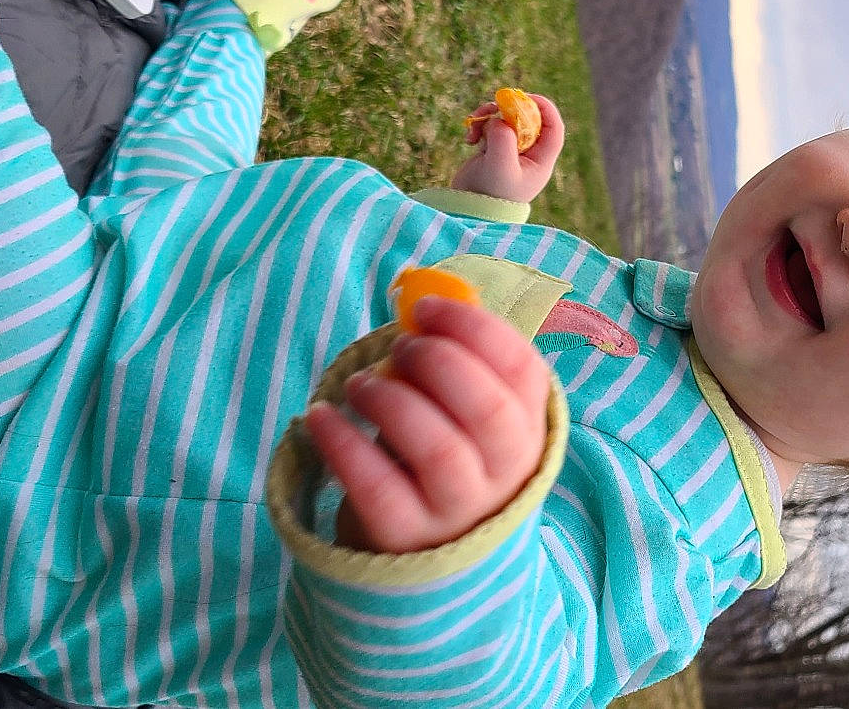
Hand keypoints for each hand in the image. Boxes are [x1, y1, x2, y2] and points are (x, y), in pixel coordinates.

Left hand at [304, 297, 551, 553]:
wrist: (430, 549)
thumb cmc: (447, 453)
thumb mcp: (465, 410)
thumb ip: (453, 360)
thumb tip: (418, 299)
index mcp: (527, 425)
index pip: (521, 368)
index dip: (473, 328)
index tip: (424, 310)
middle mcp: (504, 470)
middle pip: (486, 409)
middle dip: (436, 362)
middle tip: (398, 349)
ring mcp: (459, 509)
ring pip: (437, 448)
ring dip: (390, 400)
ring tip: (359, 385)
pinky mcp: (408, 535)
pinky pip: (377, 487)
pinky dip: (344, 443)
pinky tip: (321, 417)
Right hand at [450, 92, 564, 203]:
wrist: (467, 211)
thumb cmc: (489, 193)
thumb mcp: (499, 165)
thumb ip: (503, 137)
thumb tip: (499, 119)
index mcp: (540, 161)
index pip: (554, 128)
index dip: (544, 108)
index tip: (526, 97)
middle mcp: (528, 155)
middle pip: (528, 119)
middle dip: (509, 109)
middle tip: (494, 106)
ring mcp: (510, 151)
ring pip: (506, 120)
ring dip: (490, 116)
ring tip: (474, 126)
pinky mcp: (492, 150)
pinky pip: (490, 127)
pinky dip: (479, 126)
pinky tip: (469, 139)